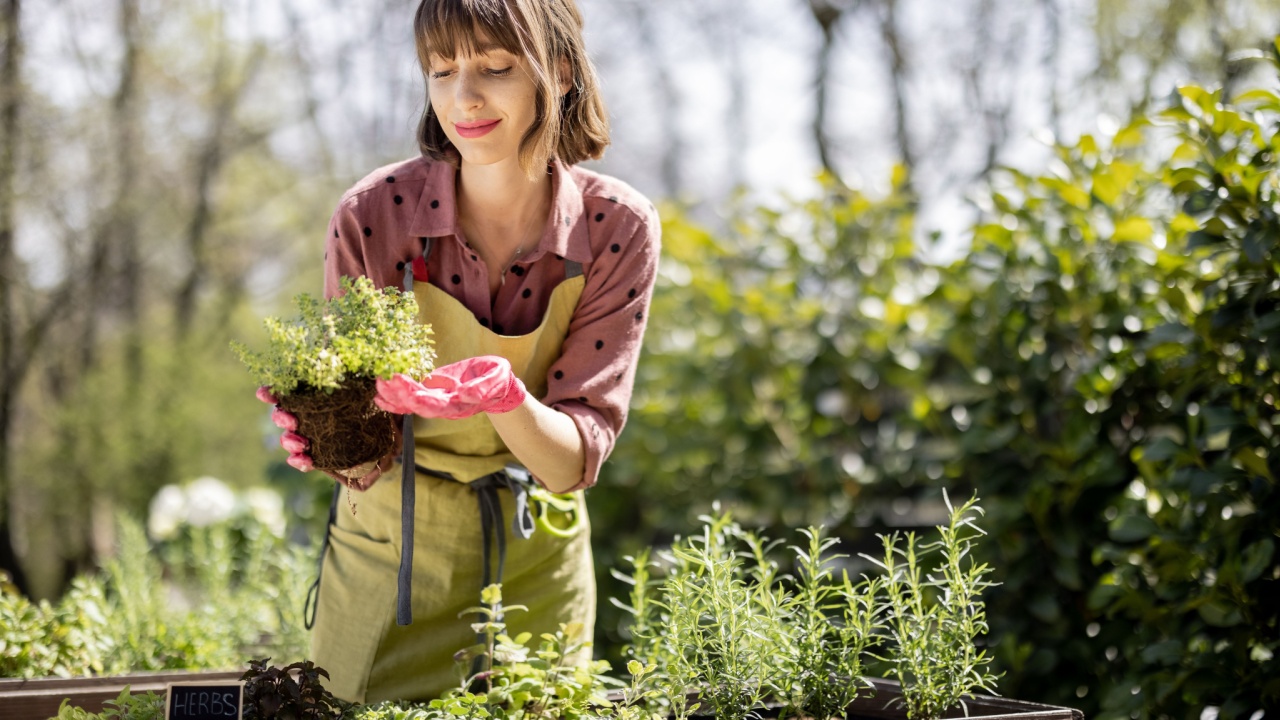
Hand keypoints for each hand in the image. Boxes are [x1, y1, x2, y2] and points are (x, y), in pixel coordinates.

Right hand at [255, 386, 390, 489]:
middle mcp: (311, 417)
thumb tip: (379, 375)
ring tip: (302, 443)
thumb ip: (374, 379)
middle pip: (284, 416)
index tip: (264, 393)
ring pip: (291, 441)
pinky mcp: (322, 459)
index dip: (273, 392)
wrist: (397, 437)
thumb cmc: (384, 407)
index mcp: (317, 396)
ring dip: (290, 442)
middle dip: (282, 418)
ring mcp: (315, 438)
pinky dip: (301, 462)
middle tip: (290, 420)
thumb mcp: (379, 388)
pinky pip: (305, 462)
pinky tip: (305, 460)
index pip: (288, 392)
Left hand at [375, 356, 526, 419]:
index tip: (403, 385)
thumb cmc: (498, 380)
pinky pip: (410, 399)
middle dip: (399, 393)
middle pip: (417, 405)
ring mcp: (437, 401)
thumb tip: (463, 394)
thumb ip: (482, 387)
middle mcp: (445, 407)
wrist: (497, 386)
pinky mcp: (432, 392)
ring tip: (378, 381)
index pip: (435, 405)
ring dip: (393, 394)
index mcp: (460, 405)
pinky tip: (379, 394)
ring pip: (410, 402)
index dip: (418, 397)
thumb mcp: (497, 378)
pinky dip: (394, 398)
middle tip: (383, 378)